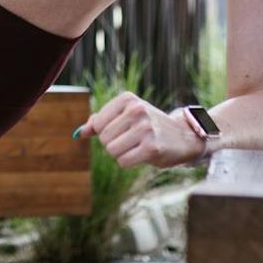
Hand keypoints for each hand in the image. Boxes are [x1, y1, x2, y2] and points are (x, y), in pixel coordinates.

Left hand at [72, 92, 206, 168]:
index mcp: (128, 99)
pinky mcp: (152, 147)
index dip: (105, 132)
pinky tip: (143, 155)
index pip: (98, 123)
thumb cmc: (149, 127)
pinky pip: (123, 162)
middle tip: (132, 140)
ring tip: (137, 147)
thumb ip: (100, 122)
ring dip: (121, 154)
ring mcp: (145, 128)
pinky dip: (129, 163)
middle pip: (104, 138)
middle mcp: (137, 110)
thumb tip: (79, 133)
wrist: (183, 137)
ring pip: (112, 151)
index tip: (122, 130)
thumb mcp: (125, 116)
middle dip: (114, 144)